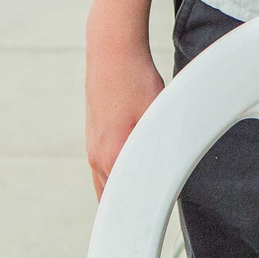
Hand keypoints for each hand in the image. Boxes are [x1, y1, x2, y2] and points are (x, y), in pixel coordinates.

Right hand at [86, 35, 164, 195]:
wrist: (112, 51)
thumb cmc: (135, 79)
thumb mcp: (156, 114)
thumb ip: (159, 148)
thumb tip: (167, 170)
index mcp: (111, 156)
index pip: (124, 202)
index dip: (142, 206)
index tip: (157, 205)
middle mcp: (96, 156)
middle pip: (112, 199)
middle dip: (132, 201)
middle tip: (155, 198)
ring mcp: (91, 147)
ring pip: (105, 183)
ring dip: (123, 186)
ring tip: (146, 182)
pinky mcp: (92, 136)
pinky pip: (102, 167)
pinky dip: (116, 172)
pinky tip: (133, 161)